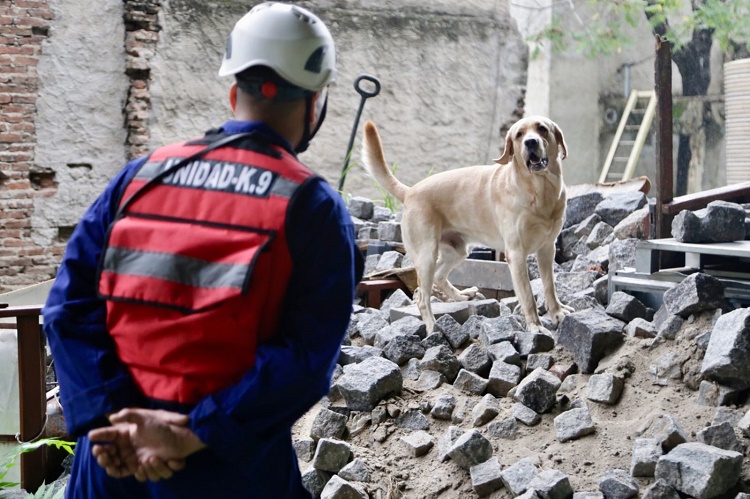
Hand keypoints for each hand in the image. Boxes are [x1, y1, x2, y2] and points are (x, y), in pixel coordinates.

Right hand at [89, 408, 205, 481]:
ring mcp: (130, 457)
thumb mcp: (145, 416)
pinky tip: (132, 465)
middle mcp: (124, 446)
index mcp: (124, 433)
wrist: (176, 437)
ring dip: (110, 464)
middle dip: (101, 454)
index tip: (92, 437)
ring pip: (113, 465)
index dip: (99, 436)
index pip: (107, 434)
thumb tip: (112, 417)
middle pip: (106, 453)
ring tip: (111, 461)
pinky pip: (125, 472)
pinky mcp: (137, 467)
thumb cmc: (160, 425)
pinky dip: (122, 471)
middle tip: (101, 453)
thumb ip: (129, 414)